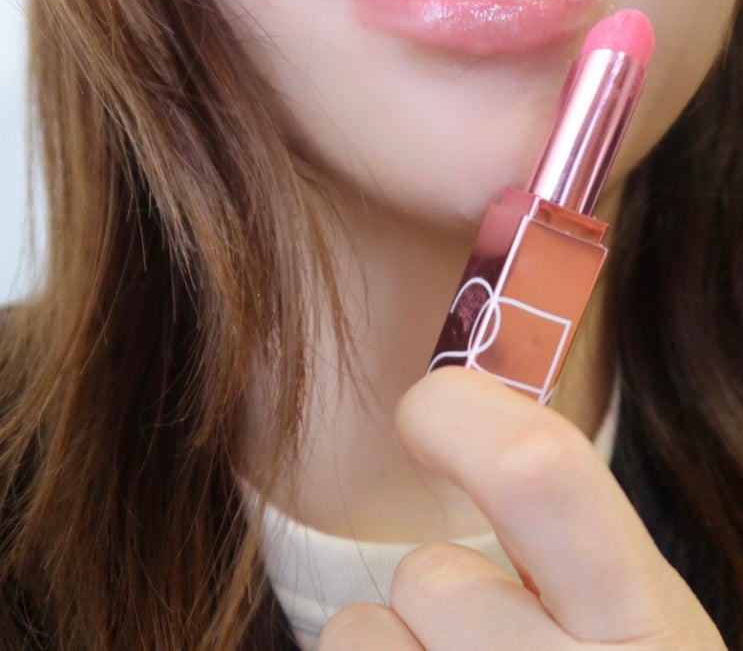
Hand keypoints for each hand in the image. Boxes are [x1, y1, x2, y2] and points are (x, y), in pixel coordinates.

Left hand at [318, 367, 726, 649]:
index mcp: (652, 630)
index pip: (536, 472)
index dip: (457, 414)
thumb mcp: (629, 614)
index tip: (424, 412)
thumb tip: (446, 401)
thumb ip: (564, 532)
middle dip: (436, 587)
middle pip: (430, 579)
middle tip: (481, 635)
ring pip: (361, 638)